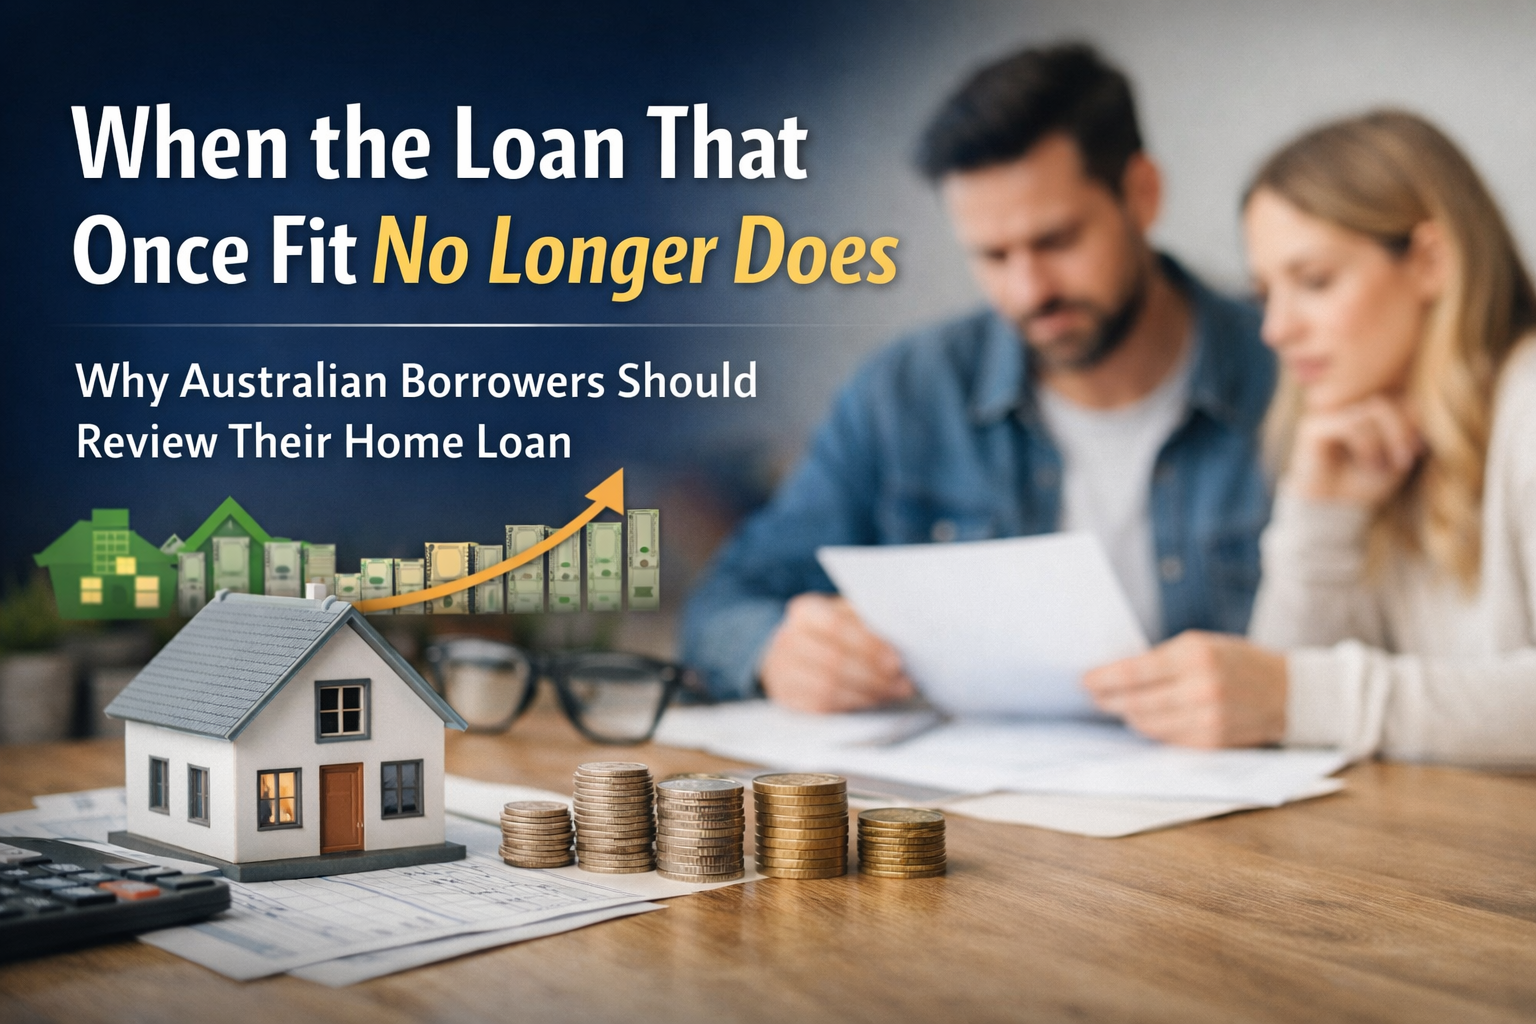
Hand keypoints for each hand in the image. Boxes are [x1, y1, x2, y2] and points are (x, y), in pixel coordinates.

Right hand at [759, 593, 915, 712]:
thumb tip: (901, 639)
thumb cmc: (832, 634)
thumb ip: (867, 623)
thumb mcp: (845, 617)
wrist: (795, 655)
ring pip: (827, 687)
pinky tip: (872, 701)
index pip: (835, 626)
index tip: (896, 661)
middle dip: (873, 675)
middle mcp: (787, 640)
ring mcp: (783, 671)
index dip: (867, 645)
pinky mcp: (787, 698)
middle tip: (903, 684)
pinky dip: (851, 705)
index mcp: (805, 612)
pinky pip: (820, 707)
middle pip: (833, 660)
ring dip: (867, 693)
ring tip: (893, 694)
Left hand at [1082, 631, 1287, 747]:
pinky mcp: (1212, 742)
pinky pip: (1168, 739)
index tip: (1085, 680)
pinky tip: (1143, 720)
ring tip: (1116, 707)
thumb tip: (1118, 674)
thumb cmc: (1238, 662)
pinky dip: (1152, 730)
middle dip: (1108, 700)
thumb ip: (1163, 659)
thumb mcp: (1203, 645)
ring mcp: (1207, 719)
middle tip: (1092, 697)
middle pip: (1136, 702)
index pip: (1134, 672)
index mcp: (1195, 655)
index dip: (1104, 678)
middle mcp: (1200, 688)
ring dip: (1128, 716)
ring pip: (1148, 724)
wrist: (1289, 693)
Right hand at [1288, 395, 1421, 506]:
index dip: (1412, 422)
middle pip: (1385, 403)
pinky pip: (1350, 424)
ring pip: (1372, 409)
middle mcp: (1346, 410)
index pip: (1395, 401)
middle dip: (1401, 431)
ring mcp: (1330, 416)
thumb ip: (1406, 433)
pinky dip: (1366, 444)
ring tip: (1381, 466)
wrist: (1333, 510)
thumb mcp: (1396, 460)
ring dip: (1385, 439)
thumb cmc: (1364, 486)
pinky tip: (1367, 462)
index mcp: (1365, 415)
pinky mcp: (1314, 427)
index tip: (1417, 452)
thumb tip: (1416, 407)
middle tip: (1405, 461)